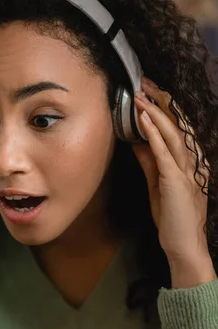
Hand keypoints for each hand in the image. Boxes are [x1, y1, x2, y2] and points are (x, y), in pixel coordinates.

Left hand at [132, 78, 214, 285]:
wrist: (183, 245)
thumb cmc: (172, 218)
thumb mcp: (157, 184)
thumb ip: (149, 162)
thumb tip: (137, 141)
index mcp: (187, 162)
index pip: (176, 128)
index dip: (162, 108)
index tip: (146, 92)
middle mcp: (191, 162)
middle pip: (177, 124)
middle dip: (160, 102)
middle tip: (143, 83)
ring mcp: (186, 171)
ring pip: (172, 134)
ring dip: (155, 113)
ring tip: (140, 96)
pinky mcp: (176, 181)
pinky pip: (165, 153)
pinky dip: (155, 135)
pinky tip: (145, 120)